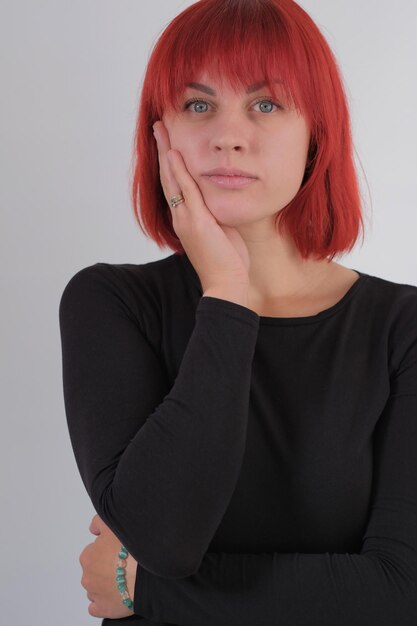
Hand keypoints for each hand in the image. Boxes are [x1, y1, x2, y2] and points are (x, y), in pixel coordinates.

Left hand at [79, 514, 136, 618]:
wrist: (144, 573)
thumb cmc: (129, 548)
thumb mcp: (112, 525)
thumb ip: (98, 522)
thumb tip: (93, 529)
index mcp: (87, 556)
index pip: (94, 551)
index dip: (107, 550)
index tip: (119, 550)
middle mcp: (87, 576)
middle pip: (95, 570)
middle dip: (106, 567)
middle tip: (124, 563)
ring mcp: (95, 594)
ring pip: (97, 588)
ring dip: (106, 584)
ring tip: (125, 578)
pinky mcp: (103, 609)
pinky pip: (98, 607)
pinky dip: (104, 602)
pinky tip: (116, 596)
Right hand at [153, 120, 249, 291]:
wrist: (226, 284)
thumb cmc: (227, 261)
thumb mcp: (222, 231)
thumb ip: (217, 213)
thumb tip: (221, 199)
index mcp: (187, 218)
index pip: (175, 184)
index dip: (170, 162)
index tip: (168, 141)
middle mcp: (181, 217)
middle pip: (168, 177)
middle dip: (162, 150)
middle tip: (157, 126)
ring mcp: (186, 219)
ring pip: (172, 180)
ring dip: (165, 153)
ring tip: (160, 130)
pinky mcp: (195, 223)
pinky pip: (185, 192)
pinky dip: (178, 173)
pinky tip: (173, 155)